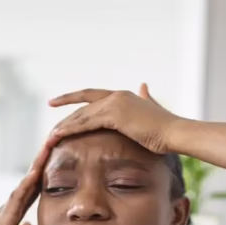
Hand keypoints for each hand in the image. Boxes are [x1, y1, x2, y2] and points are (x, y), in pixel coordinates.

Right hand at [0, 146, 47, 224]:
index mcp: (12, 213)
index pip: (32, 191)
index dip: (44, 176)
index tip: (54, 159)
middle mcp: (8, 207)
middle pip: (30, 182)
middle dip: (43, 162)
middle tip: (54, 140)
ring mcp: (5, 212)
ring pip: (25, 185)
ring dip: (37, 167)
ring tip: (48, 147)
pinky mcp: (2, 223)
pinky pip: (16, 201)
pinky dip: (26, 186)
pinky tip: (35, 174)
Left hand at [47, 84, 182, 153]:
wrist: (175, 133)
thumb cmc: (165, 129)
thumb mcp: (152, 109)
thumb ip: (147, 98)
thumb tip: (145, 86)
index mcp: (122, 96)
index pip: (91, 96)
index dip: (73, 98)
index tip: (56, 101)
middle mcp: (116, 96)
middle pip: (83, 107)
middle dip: (65, 117)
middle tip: (50, 128)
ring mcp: (114, 104)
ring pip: (82, 115)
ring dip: (64, 126)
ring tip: (50, 136)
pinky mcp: (114, 115)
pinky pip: (86, 123)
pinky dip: (71, 130)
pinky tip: (59, 136)